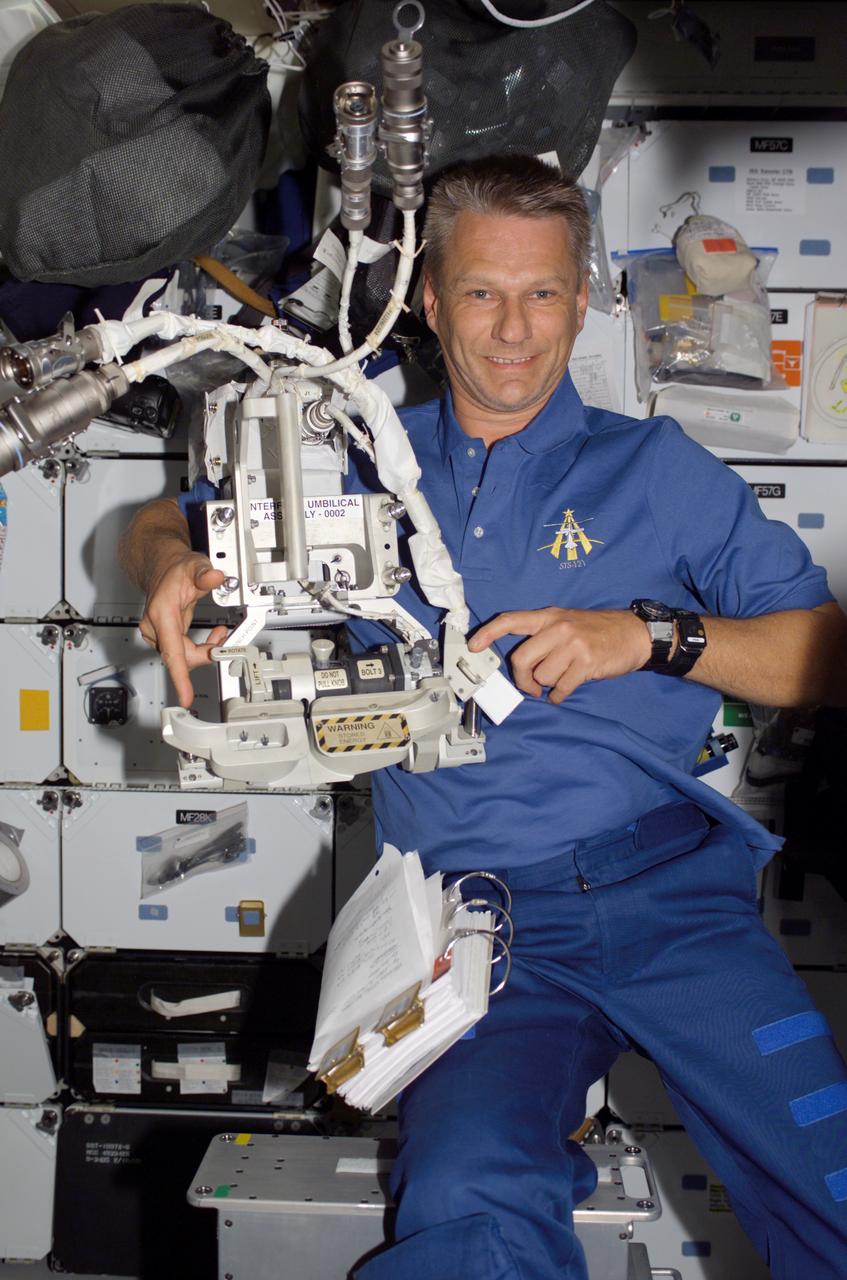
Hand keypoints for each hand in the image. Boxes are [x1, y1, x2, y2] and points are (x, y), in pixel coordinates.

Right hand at [138, 551, 227, 708]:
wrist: (161, 568)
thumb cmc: (175, 569)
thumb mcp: (194, 565)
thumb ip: (205, 573)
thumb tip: (216, 578)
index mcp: (161, 612)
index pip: (171, 650)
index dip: (180, 676)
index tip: (186, 696)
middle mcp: (155, 627)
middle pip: (181, 658)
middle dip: (206, 654)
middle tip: (226, 641)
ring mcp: (158, 634)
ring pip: (183, 657)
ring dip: (205, 651)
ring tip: (222, 634)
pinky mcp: (165, 638)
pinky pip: (183, 653)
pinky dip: (201, 649)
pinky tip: (214, 638)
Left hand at [468, 607, 651, 703]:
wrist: (634, 634)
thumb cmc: (597, 631)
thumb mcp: (567, 622)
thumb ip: (543, 636)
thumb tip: (520, 661)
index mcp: (549, 616)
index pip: (511, 620)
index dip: (488, 633)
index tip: (473, 645)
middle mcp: (558, 627)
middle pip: (521, 659)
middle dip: (524, 679)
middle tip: (532, 685)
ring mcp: (572, 645)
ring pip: (541, 677)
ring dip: (547, 686)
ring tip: (560, 679)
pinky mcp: (586, 663)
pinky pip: (560, 689)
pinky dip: (560, 695)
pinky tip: (567, 689)